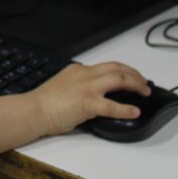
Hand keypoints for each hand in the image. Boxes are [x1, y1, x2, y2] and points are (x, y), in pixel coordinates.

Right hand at [27, 62, 149, 136]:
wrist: (33, 110)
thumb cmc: (43, 103)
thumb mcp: (62, 85)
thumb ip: (78, 86)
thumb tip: (91, 96)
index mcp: (78, 70)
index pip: (105, 66)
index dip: (122, 71)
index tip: (130, 77)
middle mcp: (85, 74)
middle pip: (117, 68)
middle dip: (134, 74)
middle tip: (144, 83)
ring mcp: (87, 87)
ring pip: (119, 78)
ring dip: (136, 84)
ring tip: (145, 92)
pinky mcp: (88, 103)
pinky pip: (113, 105)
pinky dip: (126, 109)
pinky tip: (135, 112)